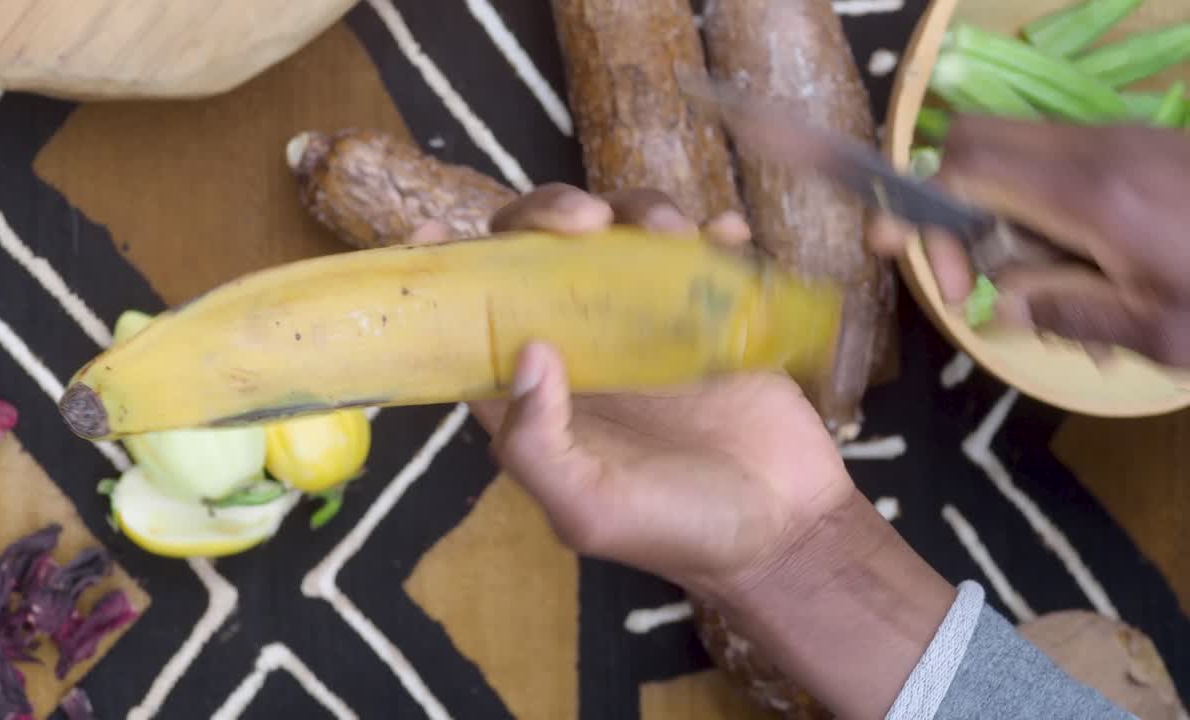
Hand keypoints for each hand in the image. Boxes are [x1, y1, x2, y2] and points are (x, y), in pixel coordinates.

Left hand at [408, 183, 853, 598]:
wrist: (784, 532)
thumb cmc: (677, 531)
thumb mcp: (589, 510)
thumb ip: (538, 445)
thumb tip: (525, 352)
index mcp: (535, 393)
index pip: (473, 320)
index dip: (448, 273)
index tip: (434, 230)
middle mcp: (583, 348)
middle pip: (542, 253)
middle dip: (551, 216)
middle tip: (586, 222)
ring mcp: (648, 325)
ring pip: (621, 237)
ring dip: (639, 214)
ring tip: (675, 233)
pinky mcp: (712, 315)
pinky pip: (704, 254)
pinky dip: (715, 234)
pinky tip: (729, 235)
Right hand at [872, 114, 1189, 366]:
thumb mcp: (1158, 334)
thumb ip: (1065, 314)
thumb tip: (1002, 303)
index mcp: (1091, 194)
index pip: (964, 167)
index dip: (921, 211)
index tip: (924, 269)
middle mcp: (1099, 150)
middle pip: (975, 140)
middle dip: (947, 205)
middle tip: (972, 277)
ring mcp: (1124, 140)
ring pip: (1015, 151)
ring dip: (998, 213)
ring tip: (1040, 287)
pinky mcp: (1144, 147)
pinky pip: (1060, 163)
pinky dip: (1040, 207)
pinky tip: (1083, 269)